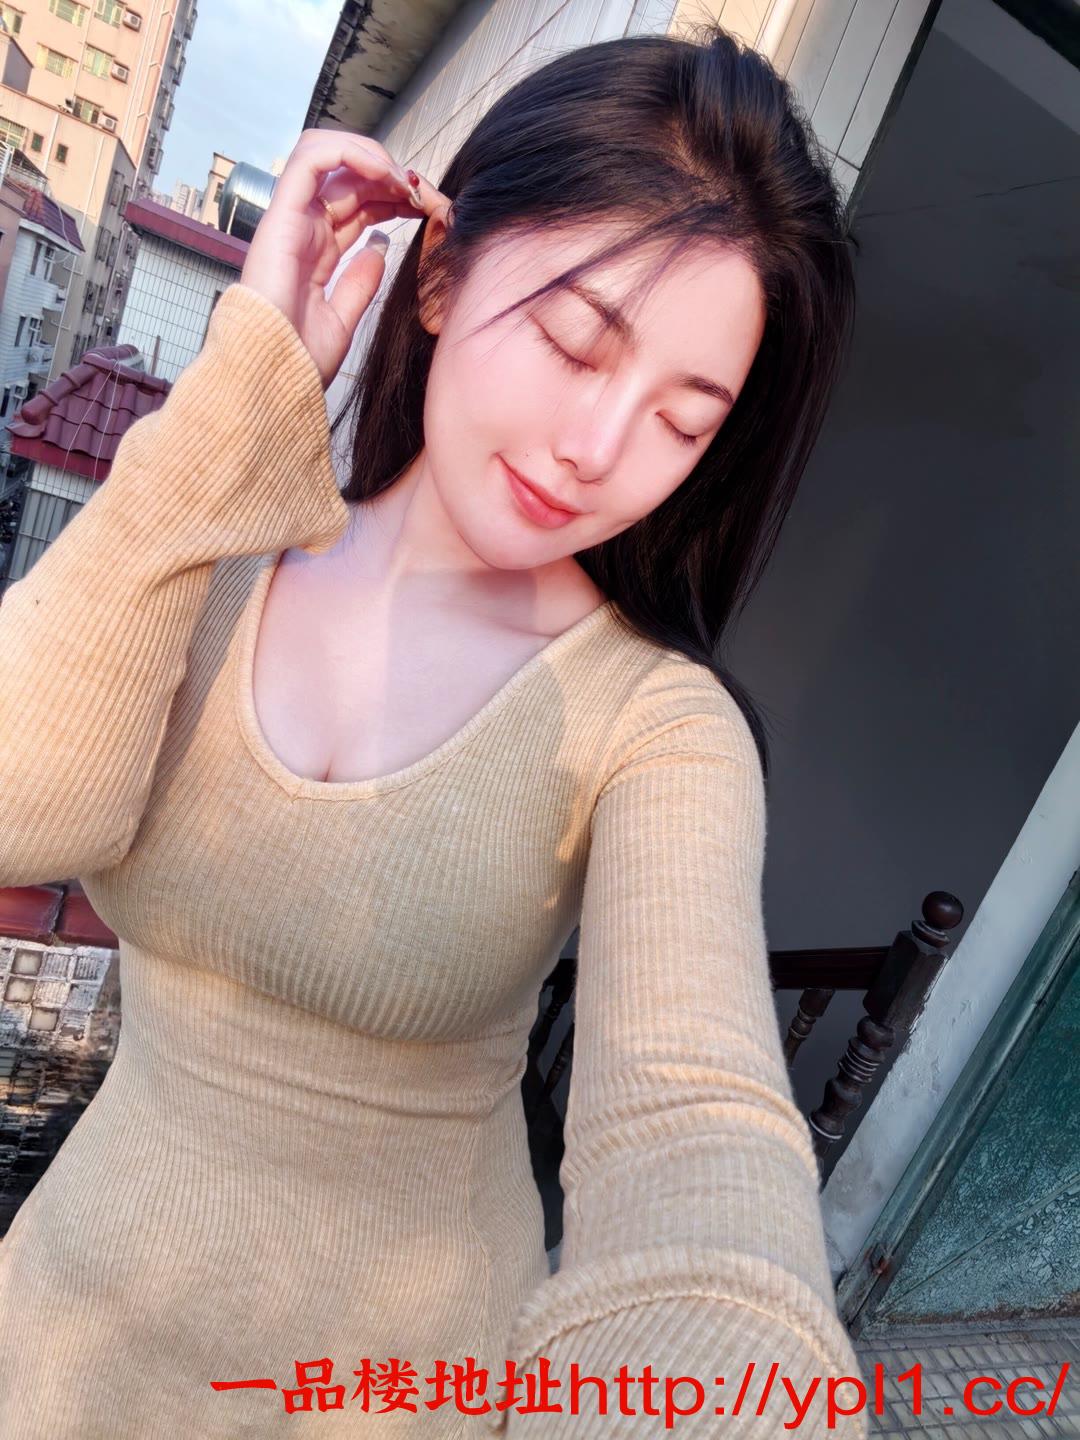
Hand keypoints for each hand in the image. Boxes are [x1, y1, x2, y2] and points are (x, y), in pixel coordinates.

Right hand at [240, 129, 451, 389]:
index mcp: (317, 252)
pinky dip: (348, 152)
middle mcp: (304, 229)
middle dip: (391, 177)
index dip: (393, 198)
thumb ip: (360, 282)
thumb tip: (380, 246)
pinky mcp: (281, 213)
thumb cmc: (298, 357)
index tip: (426, 209)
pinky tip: (381, 172)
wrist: (271, 373)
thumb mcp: (342, 319)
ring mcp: (291, 218)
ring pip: (328, 157)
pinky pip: (312, 159)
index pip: (358, 206)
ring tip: (401, 180)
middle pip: (350, 180)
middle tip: (424, 193)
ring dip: (371, 158)